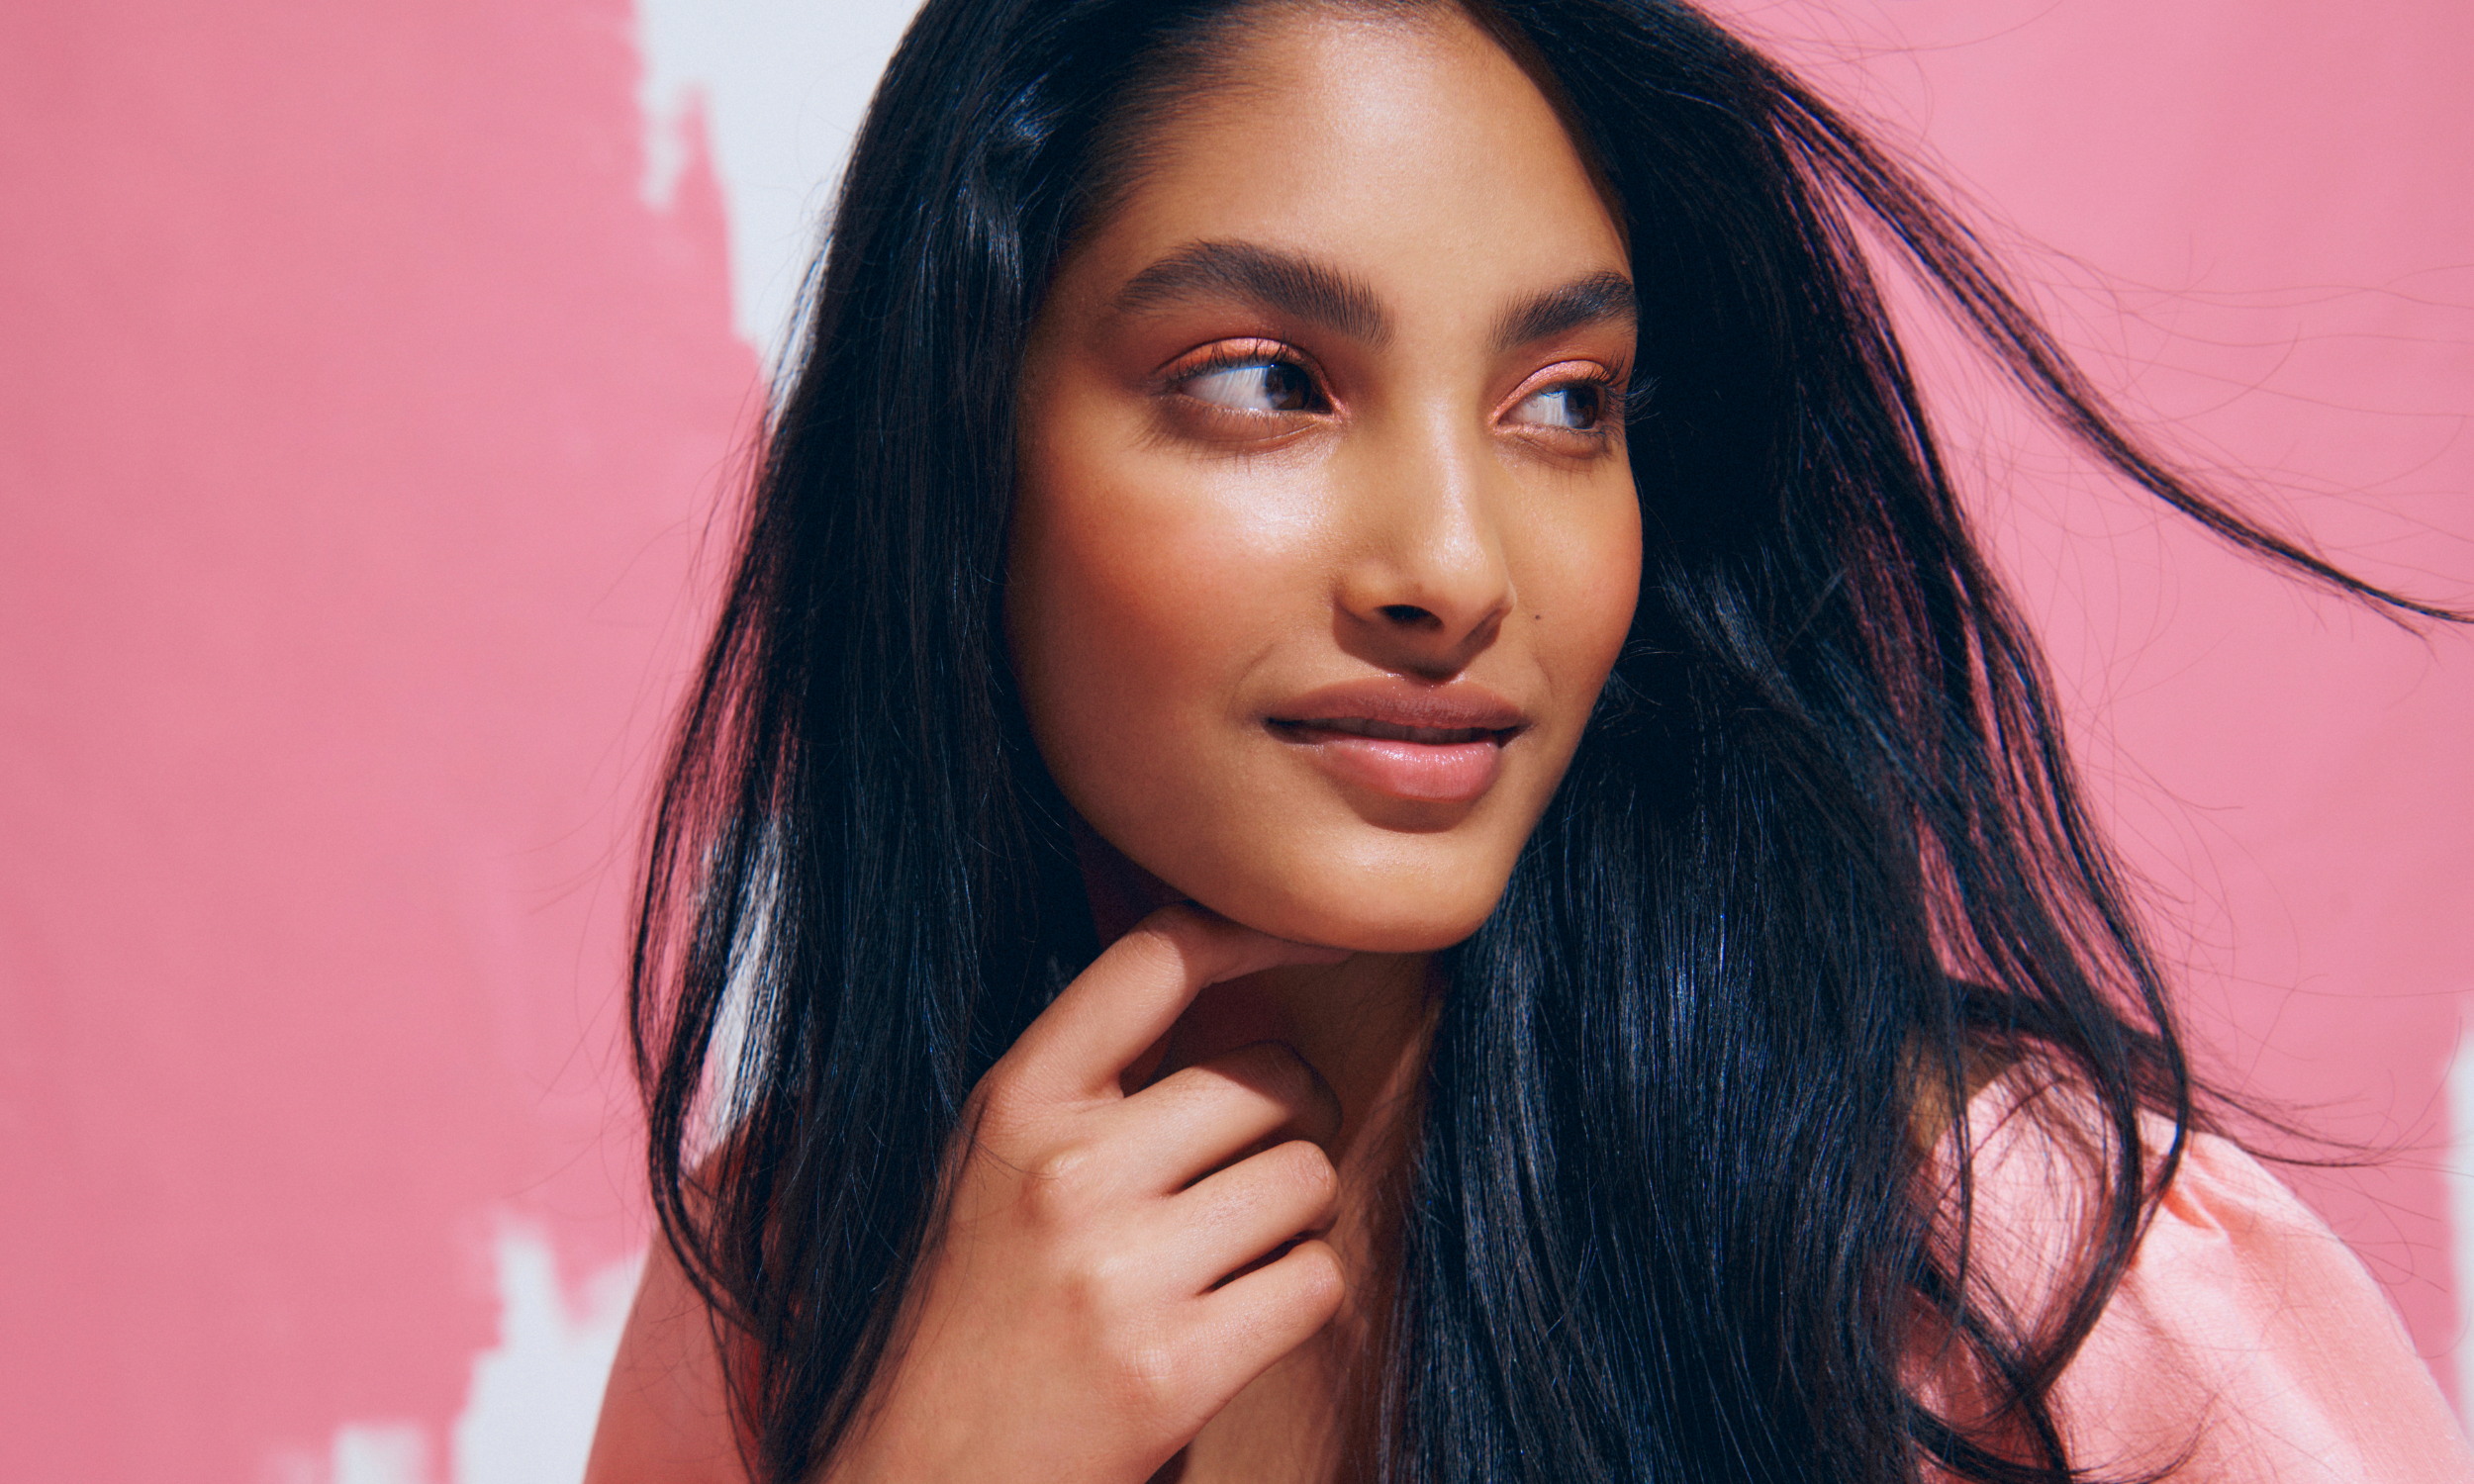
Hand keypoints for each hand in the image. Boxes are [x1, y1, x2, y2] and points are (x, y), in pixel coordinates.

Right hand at [824, 905, 1351, 1483]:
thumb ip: (1089, 1087)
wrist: (917, 1480)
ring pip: (1309, 1178)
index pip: (1153, 960)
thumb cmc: (972, 1319)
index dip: (1255, 929)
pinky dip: (1300, 1297)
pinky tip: (1242, 1319)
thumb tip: (1225, 974)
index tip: (1318, 938)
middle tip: (1259, 1166)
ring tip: (1239, 1253)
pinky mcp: (1171, 1368)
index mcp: (1014, 1102)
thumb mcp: (994, 1168)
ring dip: (1300, 1216)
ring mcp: (1119, 1270)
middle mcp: (1066, 1170)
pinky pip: (1314, 1281)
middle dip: (1296, 1118)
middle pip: (1271, 1079)